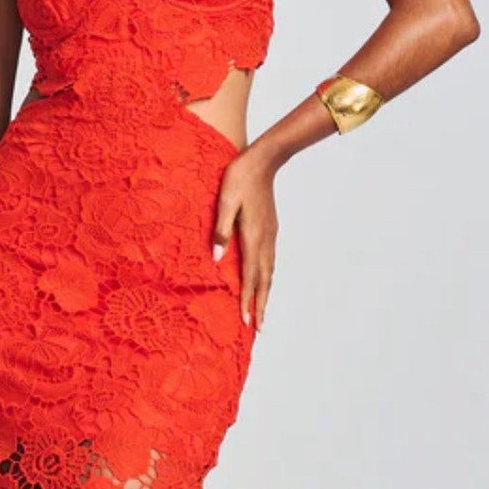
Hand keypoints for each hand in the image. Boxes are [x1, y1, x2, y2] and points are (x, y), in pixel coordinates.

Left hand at [212, 149, 278, 330]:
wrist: (264, 160)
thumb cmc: (240, 178)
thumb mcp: (224, 201)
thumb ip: (220, 231)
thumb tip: (217, 259)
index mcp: (252, 236)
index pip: (250, 276)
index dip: (248, 300)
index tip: (246, 321)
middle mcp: (264, 240)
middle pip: (264, 280)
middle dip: (261, 306)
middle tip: (259, 328)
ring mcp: (270, 235)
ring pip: (270, 272)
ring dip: (266, 294)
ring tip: (263, 312)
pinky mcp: (271, 230)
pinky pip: (270, 261)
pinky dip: (268, 278)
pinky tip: (265, 282)